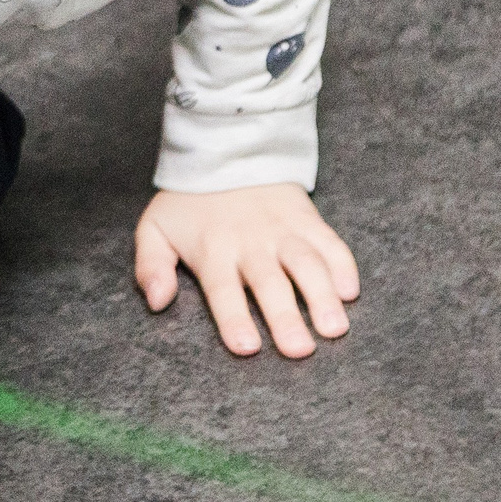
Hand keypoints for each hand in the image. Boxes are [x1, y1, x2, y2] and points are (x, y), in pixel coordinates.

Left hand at [133, 182, 359, 357]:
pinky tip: (350, 292)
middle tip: (301, 351)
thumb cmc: (189, 203)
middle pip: (270, 283)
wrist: (226, 151)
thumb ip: (150, 267)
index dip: (234, 319)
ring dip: (322, 296)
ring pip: (306, 263)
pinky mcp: (307, 218)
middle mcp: (251, 241)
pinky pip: (330, 242)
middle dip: (285, 318)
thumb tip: (157, 302)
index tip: (247, 348)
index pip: (223, 290)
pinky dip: (343, 265)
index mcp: (213, 250)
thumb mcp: (155, 228)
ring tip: (334, 329)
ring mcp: (283, 229)